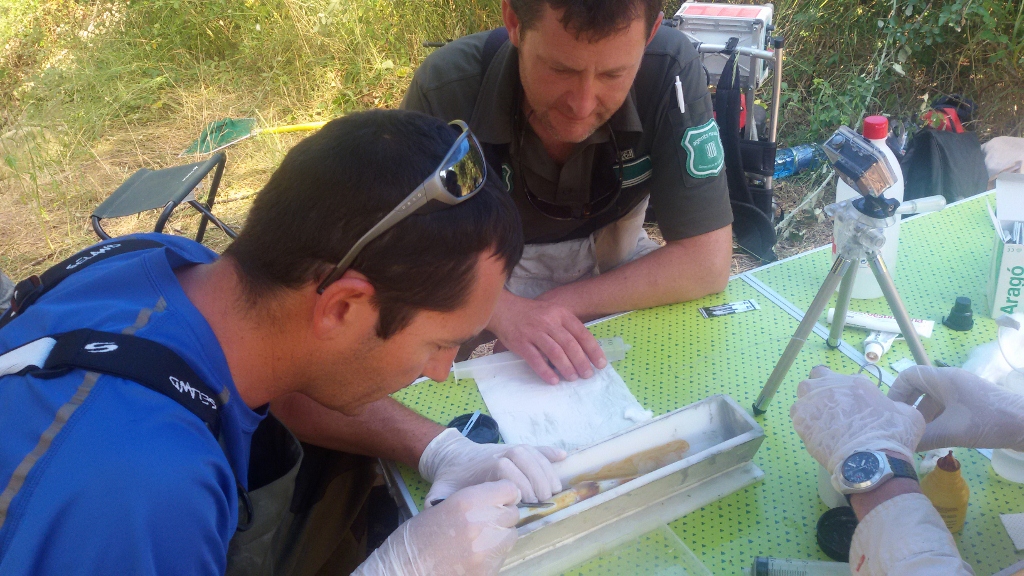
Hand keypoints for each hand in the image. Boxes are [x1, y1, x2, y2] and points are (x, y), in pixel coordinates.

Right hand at [354, 481, 519, 575]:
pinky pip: (501, 556)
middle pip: (512, 513)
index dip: (504, 493)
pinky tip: (475, 555)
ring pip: (511, 535)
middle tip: (486, 520)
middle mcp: (481, 524)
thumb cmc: (414, 538)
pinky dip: (493, 554)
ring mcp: (486, 550)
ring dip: (500, 534)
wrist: (403, 570)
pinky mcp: (487, 571)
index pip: (509, 489)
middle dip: (502, 515)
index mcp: (467, 502)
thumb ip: (470, 503)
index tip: (497, 498)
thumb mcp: (441, 508)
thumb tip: (494, 502)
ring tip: (481, 538)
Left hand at [419, 428, 565, 503]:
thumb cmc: (452, 477)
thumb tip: (434, 510)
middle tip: (545, 498)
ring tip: (555, 488)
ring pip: (531, 453)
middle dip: (536, 477)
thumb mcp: (442, 488)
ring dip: (546, 469)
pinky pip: (536, 448)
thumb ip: (439, 500)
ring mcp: (509, 449)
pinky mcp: (517, 448)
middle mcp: (499, 452)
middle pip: (522, 458)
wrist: (452, 455)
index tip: (524, 499)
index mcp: (483, 463)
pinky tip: (563, 458)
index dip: (516, 482)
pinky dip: (549, 452)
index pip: (504, 467)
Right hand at [488, 291, 605, 384]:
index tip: (600, 364)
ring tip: (572, 378)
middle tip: (587, 375)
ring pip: (555, 352)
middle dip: (581, 362)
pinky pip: (535, 359)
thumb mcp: (553, 312)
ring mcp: (534, 332)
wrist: (504, 309)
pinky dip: (546, 371)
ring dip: (566, 367)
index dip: (593, 350)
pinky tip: (554, 380)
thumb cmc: (532, 314)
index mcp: (560, 314)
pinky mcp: (520, 343)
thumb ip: (567, 327)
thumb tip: (585, 350)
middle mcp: (549, 322)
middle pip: (570, 345)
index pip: (581, 333)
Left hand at [790, 366, 924, 474]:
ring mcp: (811, 405)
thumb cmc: (892, 436)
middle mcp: (828, 387)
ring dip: (810, 407)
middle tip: (830, 406)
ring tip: (822, 424)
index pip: (841, 375)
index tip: (847, 400)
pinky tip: (818, 437)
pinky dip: (806, 426)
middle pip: (815, 378)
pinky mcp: (801, 424)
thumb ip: (895, 406)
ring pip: (802, 399)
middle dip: (819, 388)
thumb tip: (895, 409)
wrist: (870, 462)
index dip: (842, 387)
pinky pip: (799, 420)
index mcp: (854, 382)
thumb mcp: (908, 415)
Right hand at [888, 365, 1023, 450]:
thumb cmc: (988, 421)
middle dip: (908, 409)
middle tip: (900, 428)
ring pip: (933, 402)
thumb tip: (900, 448)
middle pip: (919, 390)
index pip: (908, 376)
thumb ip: (923, 438)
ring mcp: (963, 393)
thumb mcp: (952, 431)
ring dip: (923, 419)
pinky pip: (946, 410)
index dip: (895, 392)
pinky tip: (936, 440)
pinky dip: (937, 422)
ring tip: (916, 438)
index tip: (890, 413)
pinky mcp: (972, 405)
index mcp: (943, 379)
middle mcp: (950, 382)